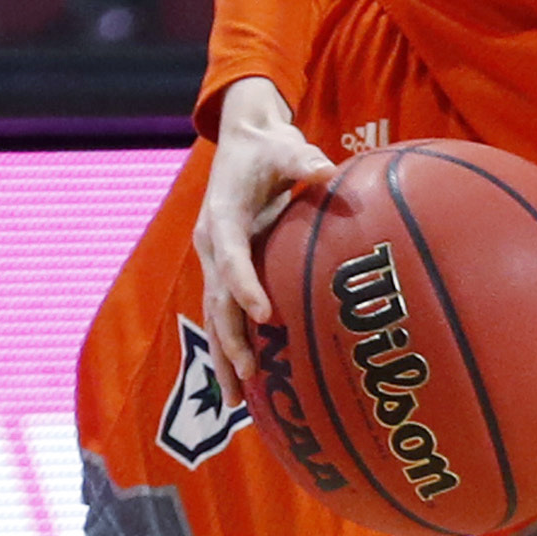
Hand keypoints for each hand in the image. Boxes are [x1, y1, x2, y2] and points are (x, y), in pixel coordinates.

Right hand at [192, 77, 340, 378]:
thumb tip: (326, 168)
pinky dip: (228, 343)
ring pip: (213, 314)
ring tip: (235, 398)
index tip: (264, 315)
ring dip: (223, 354)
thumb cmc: (268, 145)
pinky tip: (241, 378)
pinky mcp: (221, 266)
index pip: (231, 258)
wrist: (241, 137)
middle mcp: (210, 243)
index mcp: (223, 217)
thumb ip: (303, 161)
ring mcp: (212, 258)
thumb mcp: (286, 147)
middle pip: (217, 299)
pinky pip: (222, 311)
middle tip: (249, 374)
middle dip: (230, 339)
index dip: (245, 287)